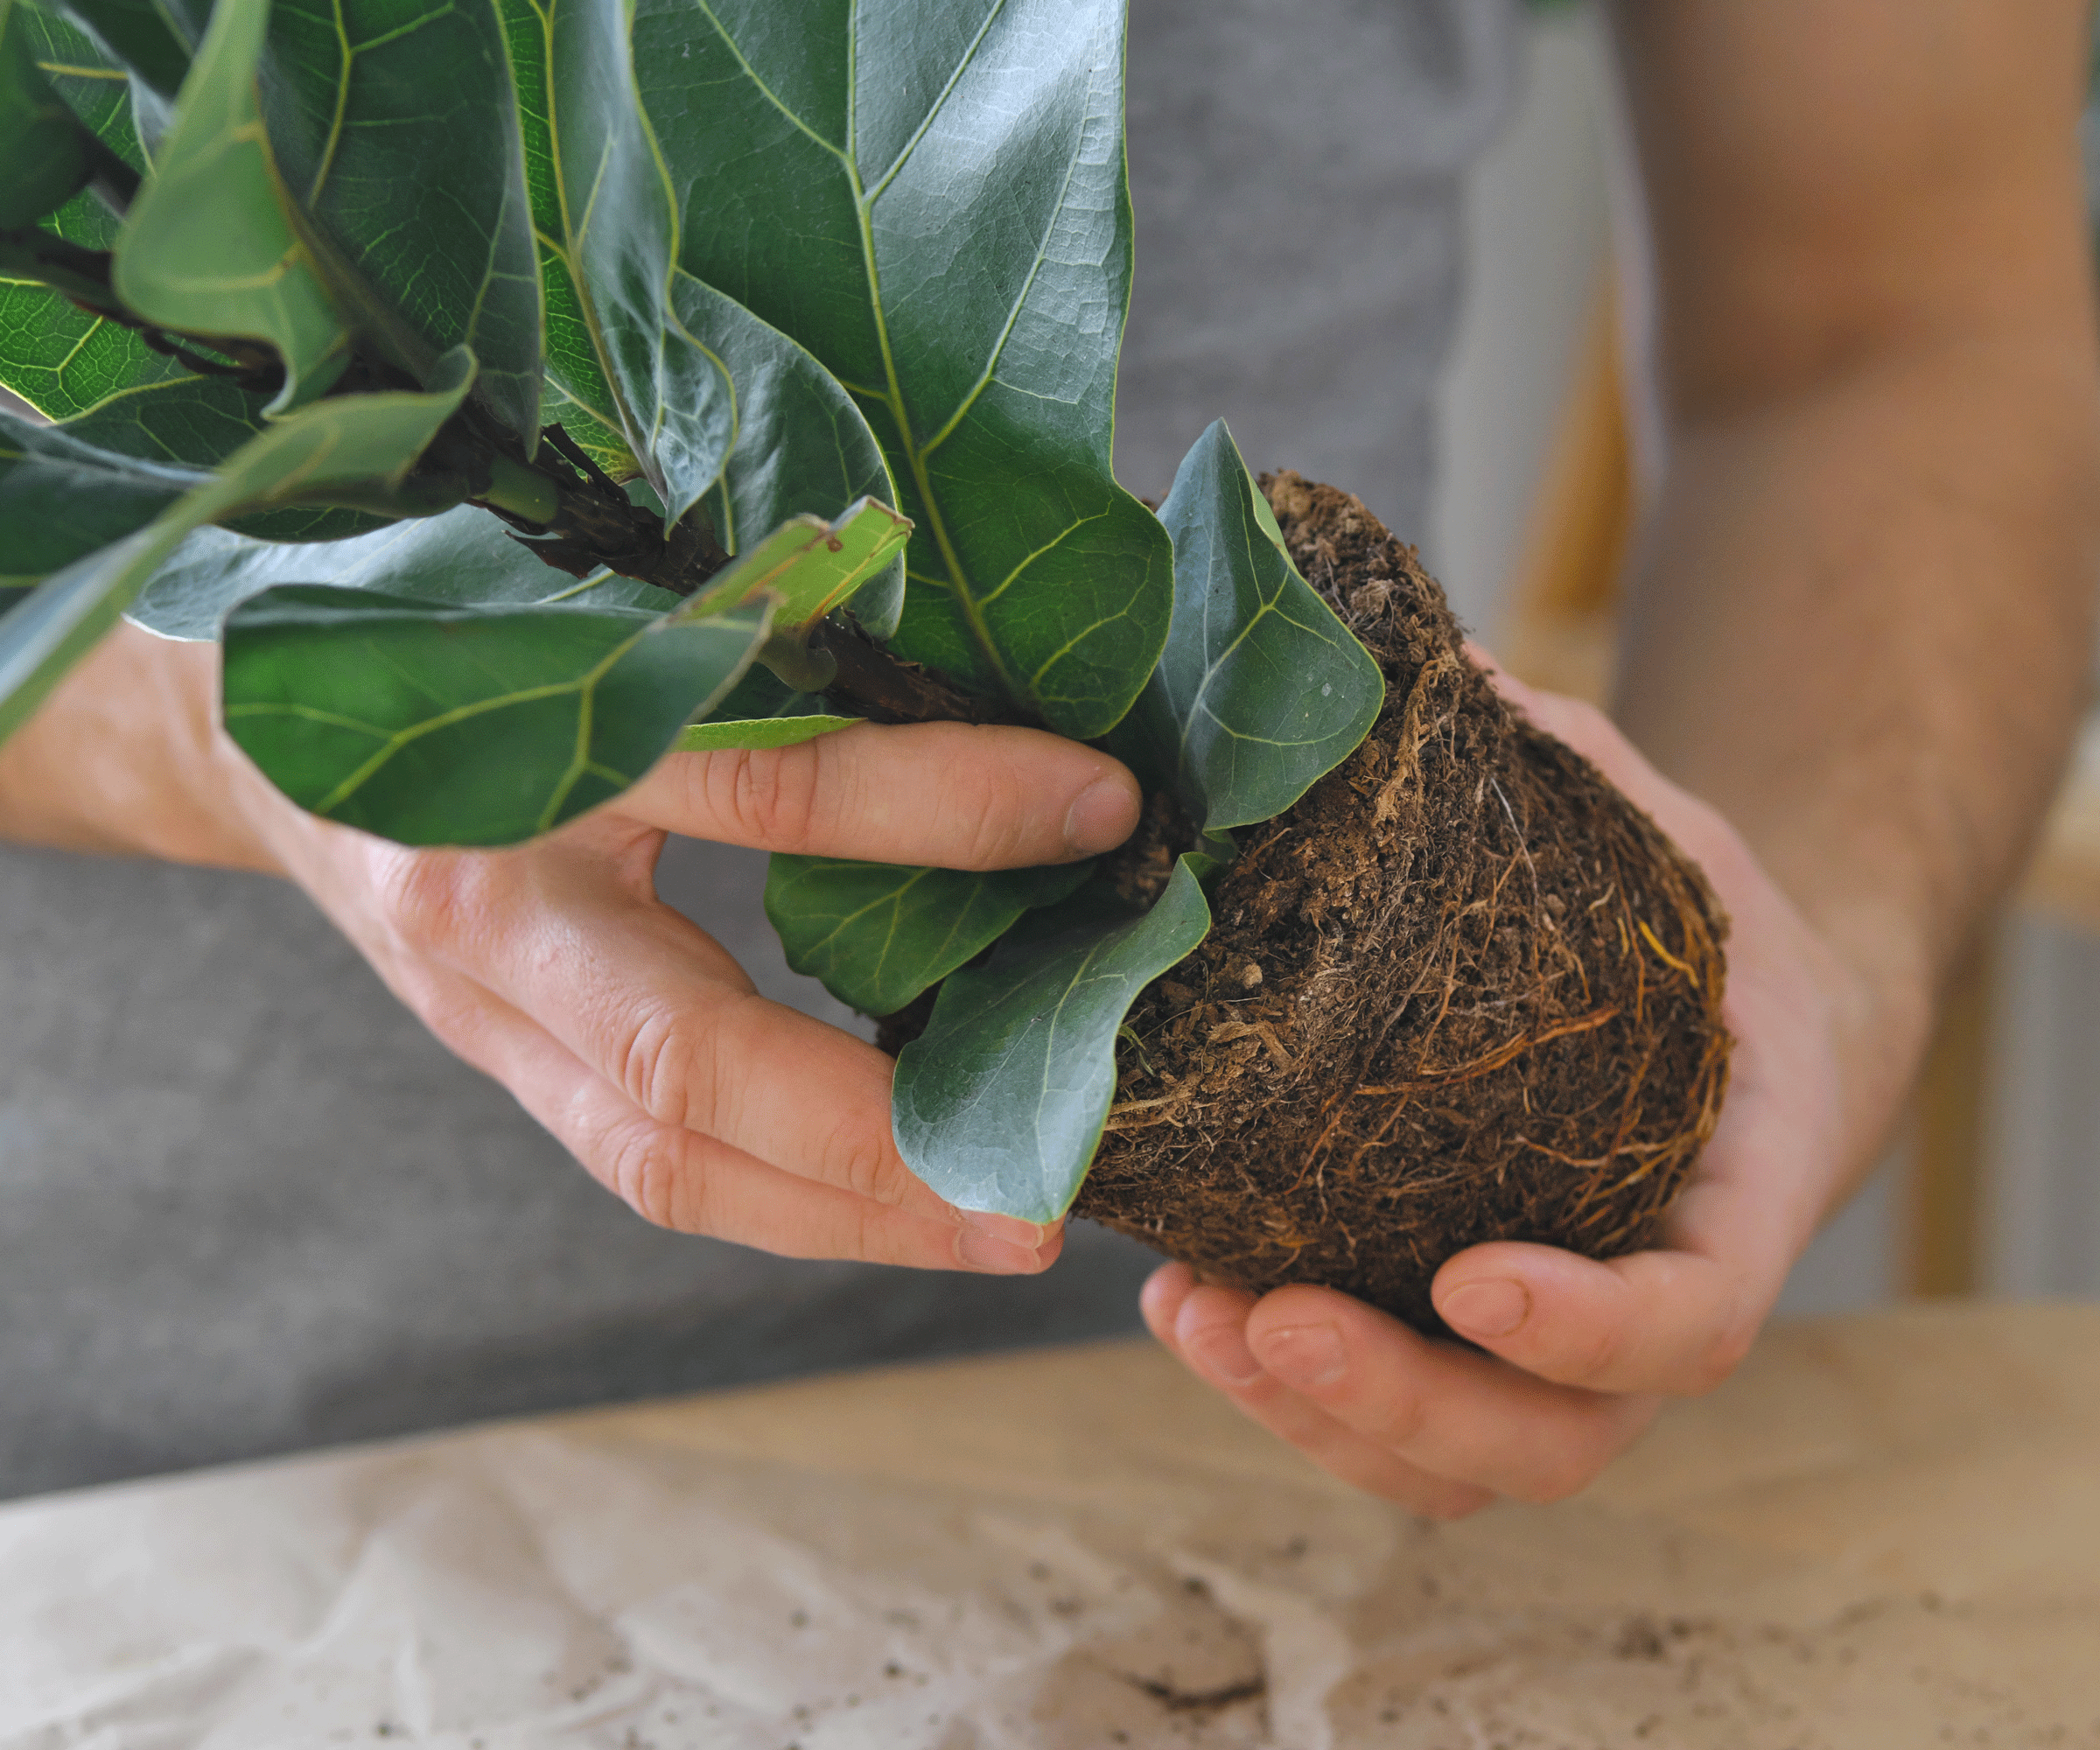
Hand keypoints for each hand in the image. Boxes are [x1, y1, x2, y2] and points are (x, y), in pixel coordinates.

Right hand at [2, 626, 1141, 1277]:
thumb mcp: (589, 611)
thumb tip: (992, 688)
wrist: (254, 717)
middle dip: (881, 1145)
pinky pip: (649, 1163)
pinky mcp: (501, 1066)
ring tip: (994, 1234)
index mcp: (525, 744)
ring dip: (842, 1216)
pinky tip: (891, 1205)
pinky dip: (780, 1196)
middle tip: (1043, 1195)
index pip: (762, 783)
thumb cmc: (448, 639)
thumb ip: (755, 651)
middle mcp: (491, 905)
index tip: (1099, 805)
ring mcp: (482, 1011)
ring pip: (663, 1160)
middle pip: (690, 1066)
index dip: (936, 801)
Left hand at [1140, 658, 1869, 1515]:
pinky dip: (1285, 1391)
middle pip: (1547, 1444)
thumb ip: (1567, 771)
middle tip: (1269, 1317)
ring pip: (1450, 1465)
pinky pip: (1386, 1421)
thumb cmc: (1696, 937)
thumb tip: (1429, 650)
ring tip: (1189, 1311)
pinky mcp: (1457, 1342)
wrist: (1728, 1030)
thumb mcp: (1660, 839)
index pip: (1691, 1321)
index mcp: (1733, 1199)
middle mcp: (1641, 1306)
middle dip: (1401, 1400)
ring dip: (1314, 1418)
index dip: (1590, 1328)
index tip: (1474, 1276)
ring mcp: (1549, 1352)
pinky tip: (1184, 1297)